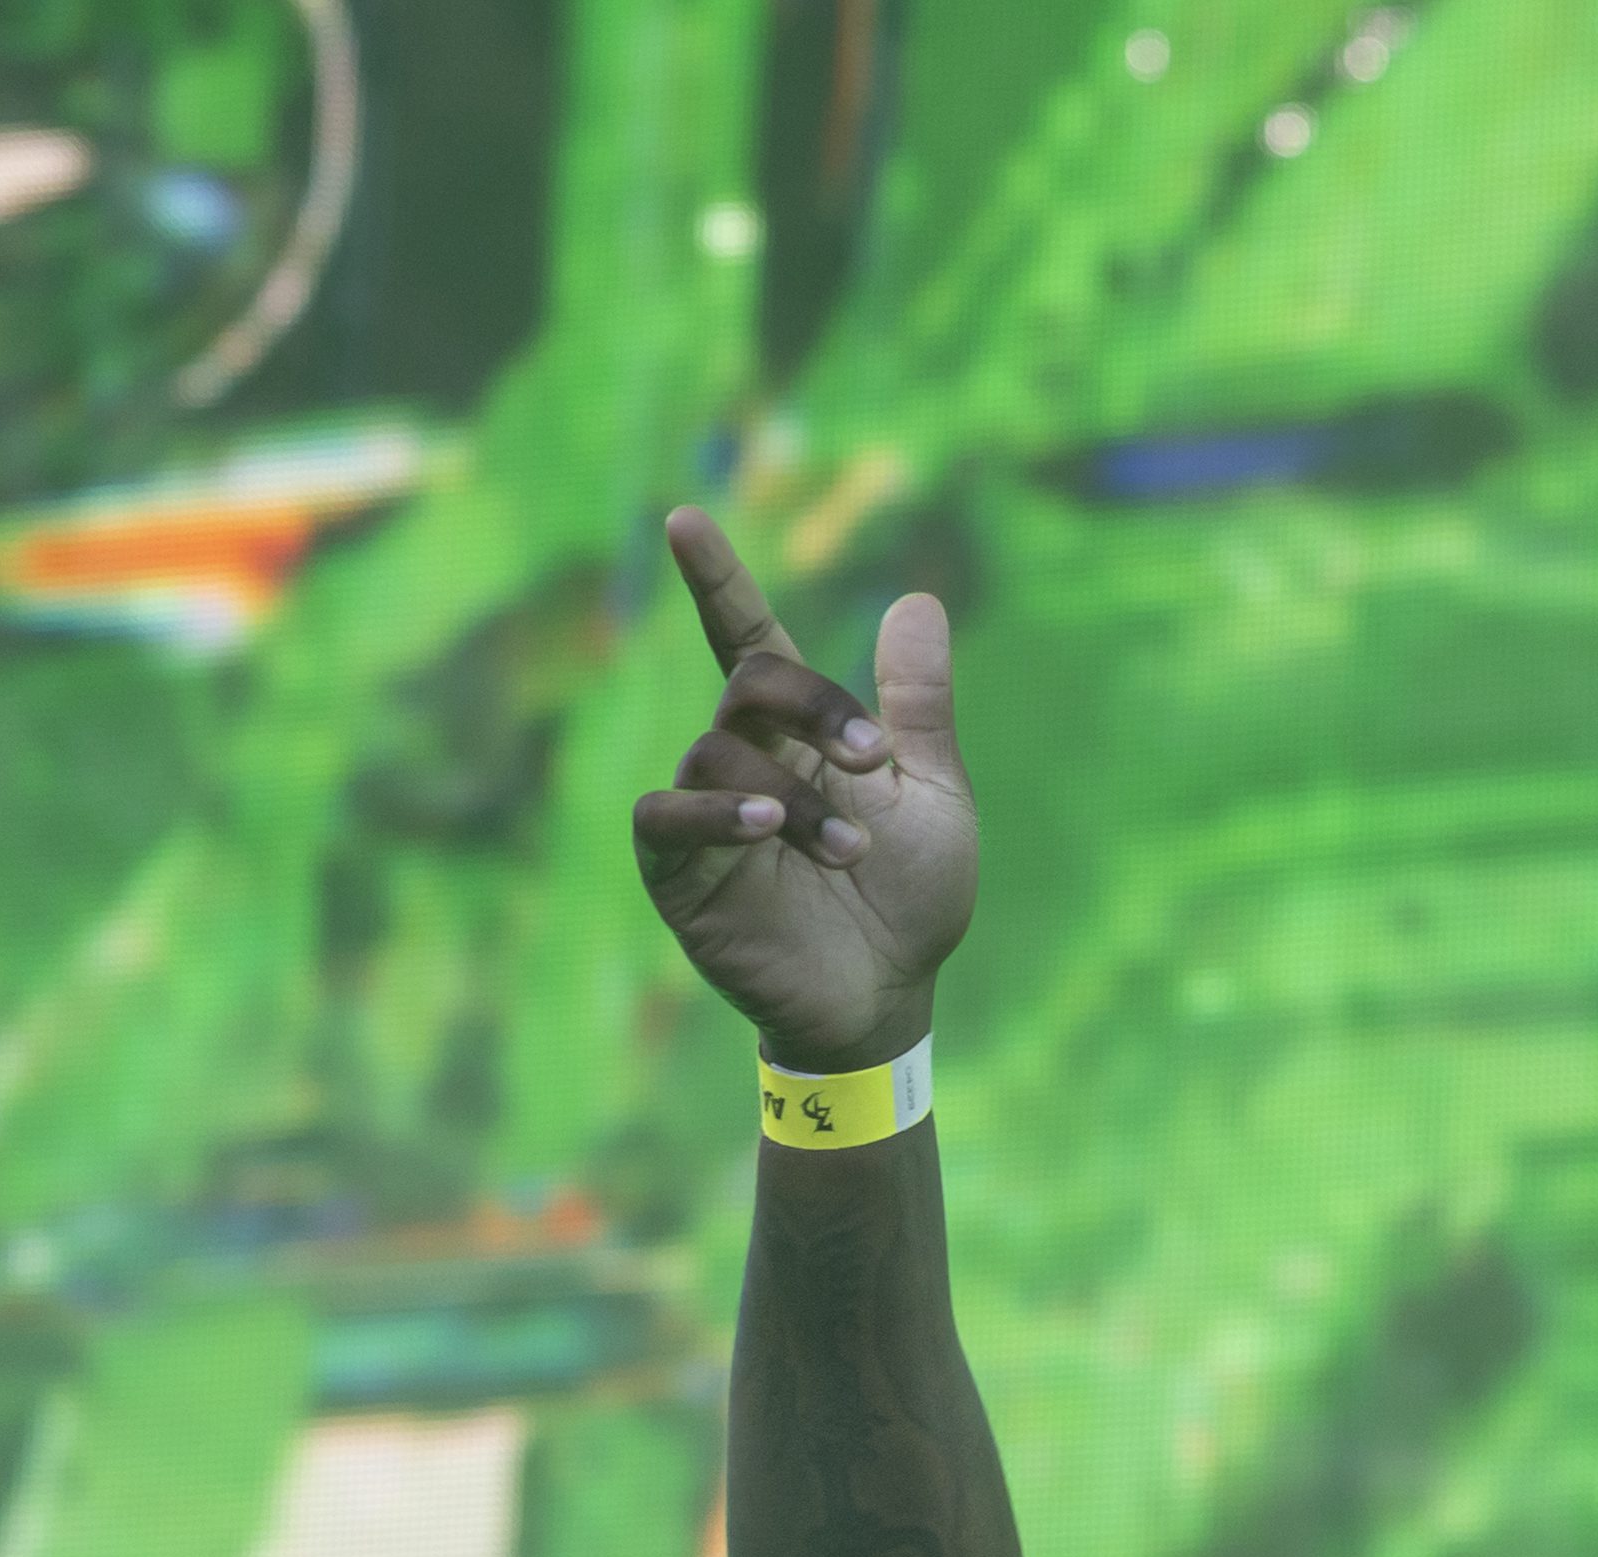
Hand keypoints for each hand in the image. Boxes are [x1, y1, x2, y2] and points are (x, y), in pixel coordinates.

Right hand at [627, 506, 974, 1072]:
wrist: (890, 996)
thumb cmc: (910, 898)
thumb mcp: (934, 796)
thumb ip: (918, 706)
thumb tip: (918, 600)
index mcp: (799, 736)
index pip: (747, 637)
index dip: (716, 579)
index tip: (686, 518)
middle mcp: (744, 760)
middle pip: (748, 681)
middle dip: (812, 705)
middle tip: (873, 761)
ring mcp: (704, 814)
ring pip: (719, 751)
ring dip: (795, 794)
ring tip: (851, 852)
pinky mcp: (678, 873)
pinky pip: (663, 815)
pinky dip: (711, 810)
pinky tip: (764, 825)